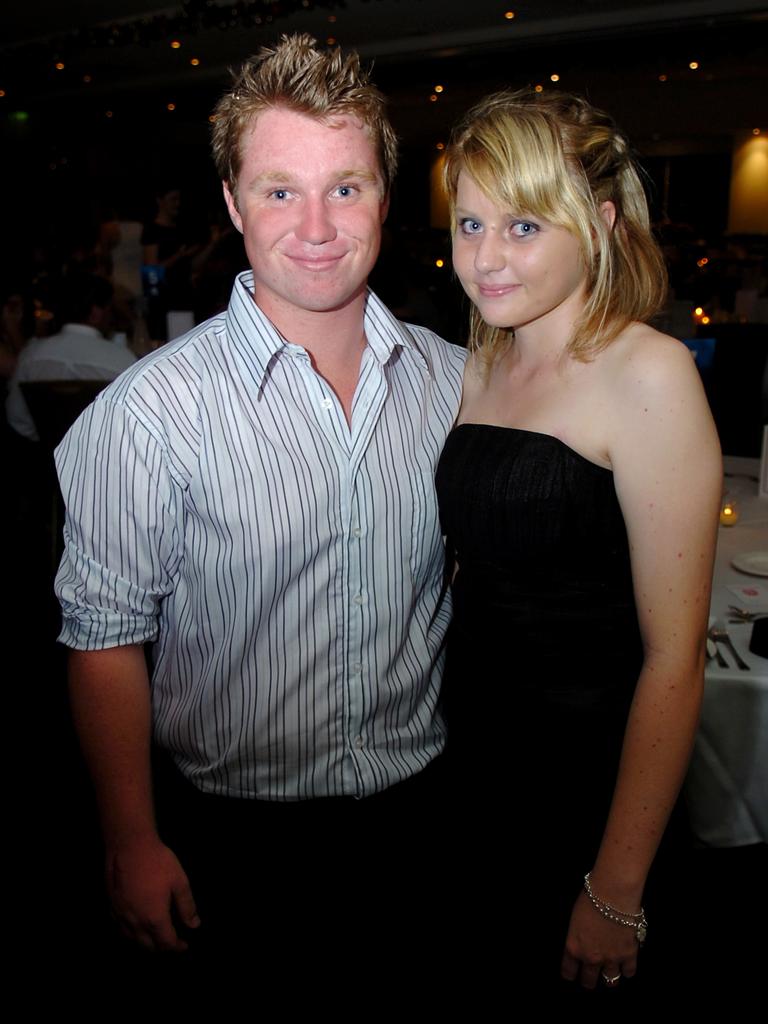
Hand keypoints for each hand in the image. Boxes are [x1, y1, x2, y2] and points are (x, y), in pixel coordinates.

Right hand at [105, 836, 199, 951]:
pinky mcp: (112, 908)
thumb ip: (187, 906)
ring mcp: (121, 916)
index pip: (166, 943)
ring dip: (146, 942)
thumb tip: (194, 925)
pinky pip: (121, 929)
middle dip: (162, 948)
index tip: (184, 945)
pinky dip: (132, 934)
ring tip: (156, 936)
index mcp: (155, 918)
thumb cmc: (158, 862)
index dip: (177, 947)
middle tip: (172, 942)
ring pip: (133, 940)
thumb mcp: (179, 881)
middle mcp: (135, 923)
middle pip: (148, 946)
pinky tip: (137, 926)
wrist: (129, 847)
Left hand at [560, 891, 638, 988]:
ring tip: (609, 975)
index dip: (570, 974)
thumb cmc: (591, 897)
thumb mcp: (575, 918)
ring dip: (609, 978)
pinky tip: (626, 965)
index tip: (572, 975)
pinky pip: (629, 972)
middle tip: (590, 978)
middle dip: (588, 981)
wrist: (613, 892)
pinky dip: (627, 970)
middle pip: (589, 981)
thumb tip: (582, 941)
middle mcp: (591, 958)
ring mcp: (611, 959)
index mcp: (574, 947)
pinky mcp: (629, 955)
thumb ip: (577, 936)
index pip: (568, 971)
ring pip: (611, 981)